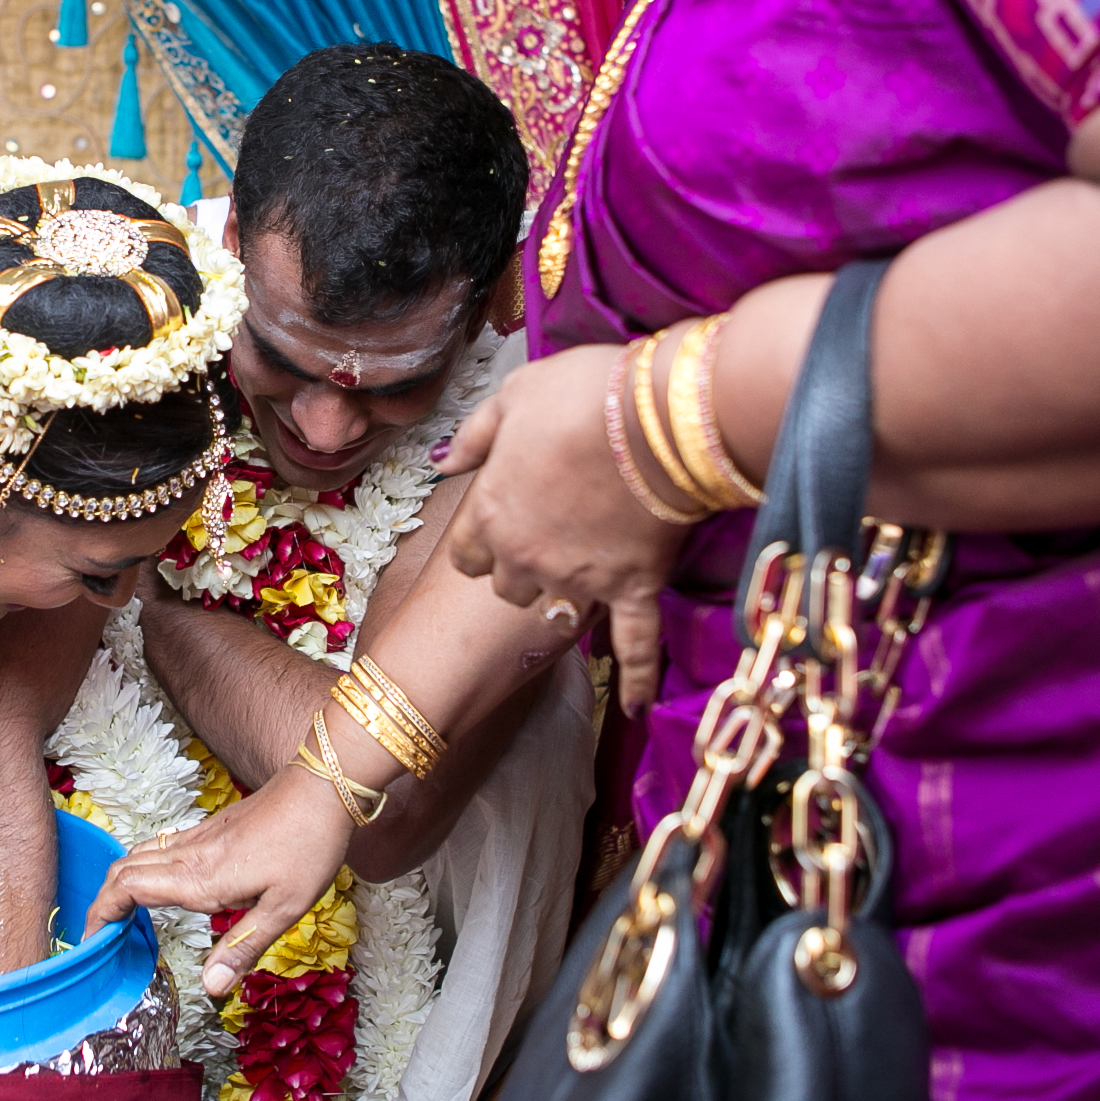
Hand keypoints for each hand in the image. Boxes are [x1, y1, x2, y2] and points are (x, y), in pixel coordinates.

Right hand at [82, 766, 352, 997]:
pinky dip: (142, 866)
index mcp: (200, 879)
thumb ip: (243, 946)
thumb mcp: (285, 908)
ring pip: (138, 854)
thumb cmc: (308, 846)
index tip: (92, 940)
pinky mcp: (210, 827)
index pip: (128, 890)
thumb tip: (211, 988)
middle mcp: (189, 855)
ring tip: (120, 913)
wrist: (321, 787)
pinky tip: (158, 883)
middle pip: (123, 870)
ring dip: (119, 882)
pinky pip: (160, 845)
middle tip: (98, 934)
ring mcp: (198, 837)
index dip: (101, 914)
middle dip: (101, 901)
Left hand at [438, 344, 694, 684]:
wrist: (656, 415)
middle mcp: (526, 556)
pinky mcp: (633, 587)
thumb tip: (443, 460)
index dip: (480, 544)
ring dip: (561, 596)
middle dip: (519, 568)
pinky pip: (632, 645)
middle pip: (508, 586)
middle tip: (545, 541)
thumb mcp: (512, 396)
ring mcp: (579, 577)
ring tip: (580, 579)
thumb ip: (474, 435)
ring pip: (555, 609)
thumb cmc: (581, 394)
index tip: (496, 531)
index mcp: (490, 512)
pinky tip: (632, 706)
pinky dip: (634, 677)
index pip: (466, 554)